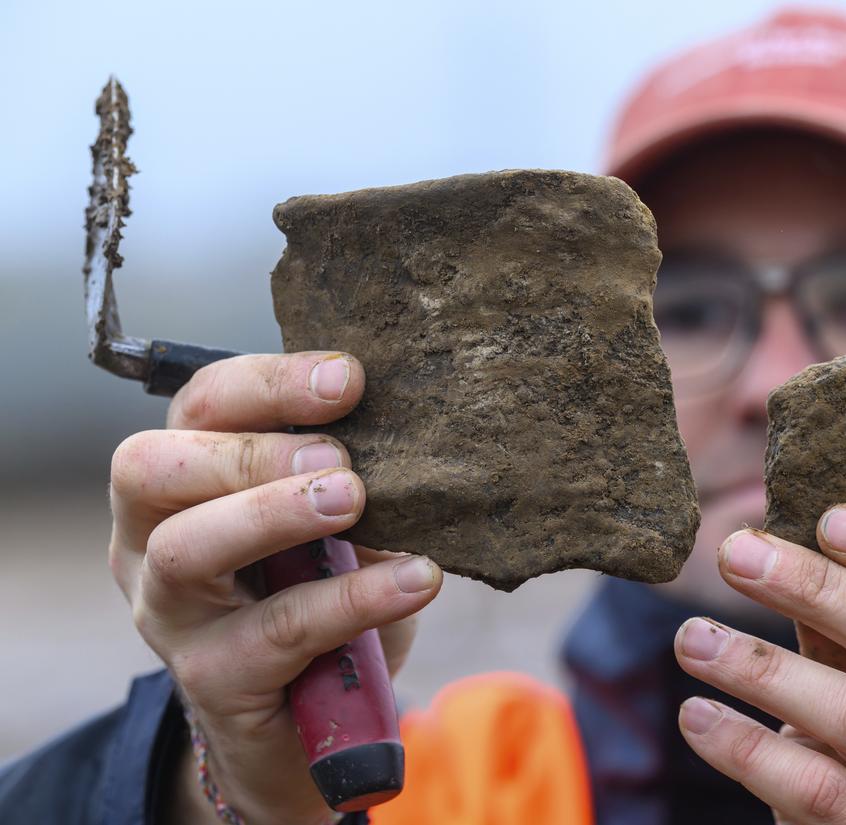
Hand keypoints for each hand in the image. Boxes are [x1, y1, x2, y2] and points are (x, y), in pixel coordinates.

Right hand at [108, 352, 442, 824]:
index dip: (269, 383)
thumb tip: (414, 430)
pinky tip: (415, 578)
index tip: (351, 378)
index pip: (199, 404)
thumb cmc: (320, 594)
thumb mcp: (336, 524)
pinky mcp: (211, 678)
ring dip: (273, 514)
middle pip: (152, 467)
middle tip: (338, 459)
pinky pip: (274, 632)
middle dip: (249, 451)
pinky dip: (350, 598)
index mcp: (182, 478)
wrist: (307, 724)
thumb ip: (348, 477)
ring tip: (353, 500)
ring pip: (186, 550)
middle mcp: (150, 538)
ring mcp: (169, 613)